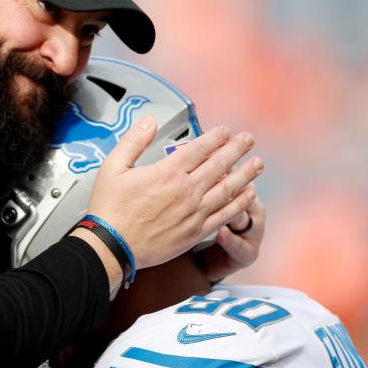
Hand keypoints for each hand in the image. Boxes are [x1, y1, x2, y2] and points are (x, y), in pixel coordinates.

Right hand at [80, 118, 263, 284]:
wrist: (112, 245)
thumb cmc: (110, 208)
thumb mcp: (113, 166)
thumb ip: (134, 140)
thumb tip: (150, 121)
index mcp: (167, 172)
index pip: (200, 148)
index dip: (216, 137)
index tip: (226, 131)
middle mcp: (186, 190)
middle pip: (220, 164)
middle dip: (237, 149)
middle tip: (248, 140)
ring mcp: (194, 212)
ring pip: (228, 188)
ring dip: (246, 174)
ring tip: (258, 163)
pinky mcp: (196, 232)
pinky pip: (226, 214)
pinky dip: (240, 203)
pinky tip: (249, 194)